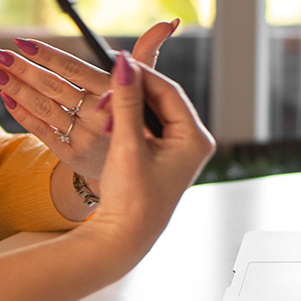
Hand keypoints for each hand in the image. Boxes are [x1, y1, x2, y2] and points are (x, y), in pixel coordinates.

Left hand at [0, 19, 179, 178]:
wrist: (132, 170)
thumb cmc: (135, 117)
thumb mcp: (145, 87)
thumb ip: (147, 54)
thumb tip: (169, 21)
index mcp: (115, 95)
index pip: (75, 70)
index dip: (47, 56)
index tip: (22, 41)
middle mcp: (99, 117)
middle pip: (54, 87)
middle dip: (23, 68)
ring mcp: (84, 137)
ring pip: (43, 107)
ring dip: (15, 88)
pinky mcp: (71, 154)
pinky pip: (41, 130)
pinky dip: (21, 112)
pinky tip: (5, 94)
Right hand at [84, 52, 215, 260]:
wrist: (123, 238)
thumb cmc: (131, 200)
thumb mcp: (127, 146)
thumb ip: (126, 103)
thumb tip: (124, 64)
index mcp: (195, 139)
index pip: (169, 91)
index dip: (141, 74)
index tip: (116, 62)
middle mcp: (193, 142)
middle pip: (162, 98)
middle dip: (132, 93)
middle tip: (105, 91)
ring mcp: (180, 149)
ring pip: (153, 110)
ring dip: (127, 107)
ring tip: (105, 112)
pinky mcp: (165, 155)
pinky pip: (148, 125)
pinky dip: (128, 120)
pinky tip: (110, 122)